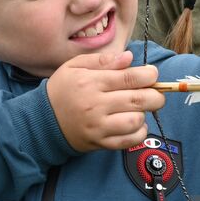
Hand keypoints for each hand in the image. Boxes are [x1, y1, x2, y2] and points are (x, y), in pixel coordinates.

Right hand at [47, 49, 164, 151]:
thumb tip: (129, 57)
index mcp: (92, 82)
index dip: (149, 75)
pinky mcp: (101, 143)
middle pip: (139, 100)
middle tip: (155, 92)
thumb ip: (102, 60)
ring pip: (136, 121)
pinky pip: (129, 140)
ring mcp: (99, 126)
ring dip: (144, 114)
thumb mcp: (75, 66)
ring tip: (139, 108)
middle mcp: (96, 105)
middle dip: (156, 95)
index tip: (152, 74)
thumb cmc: (62, 89)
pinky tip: (134, 124)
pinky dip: (139, 133)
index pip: (130, 78)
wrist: (43, 120)